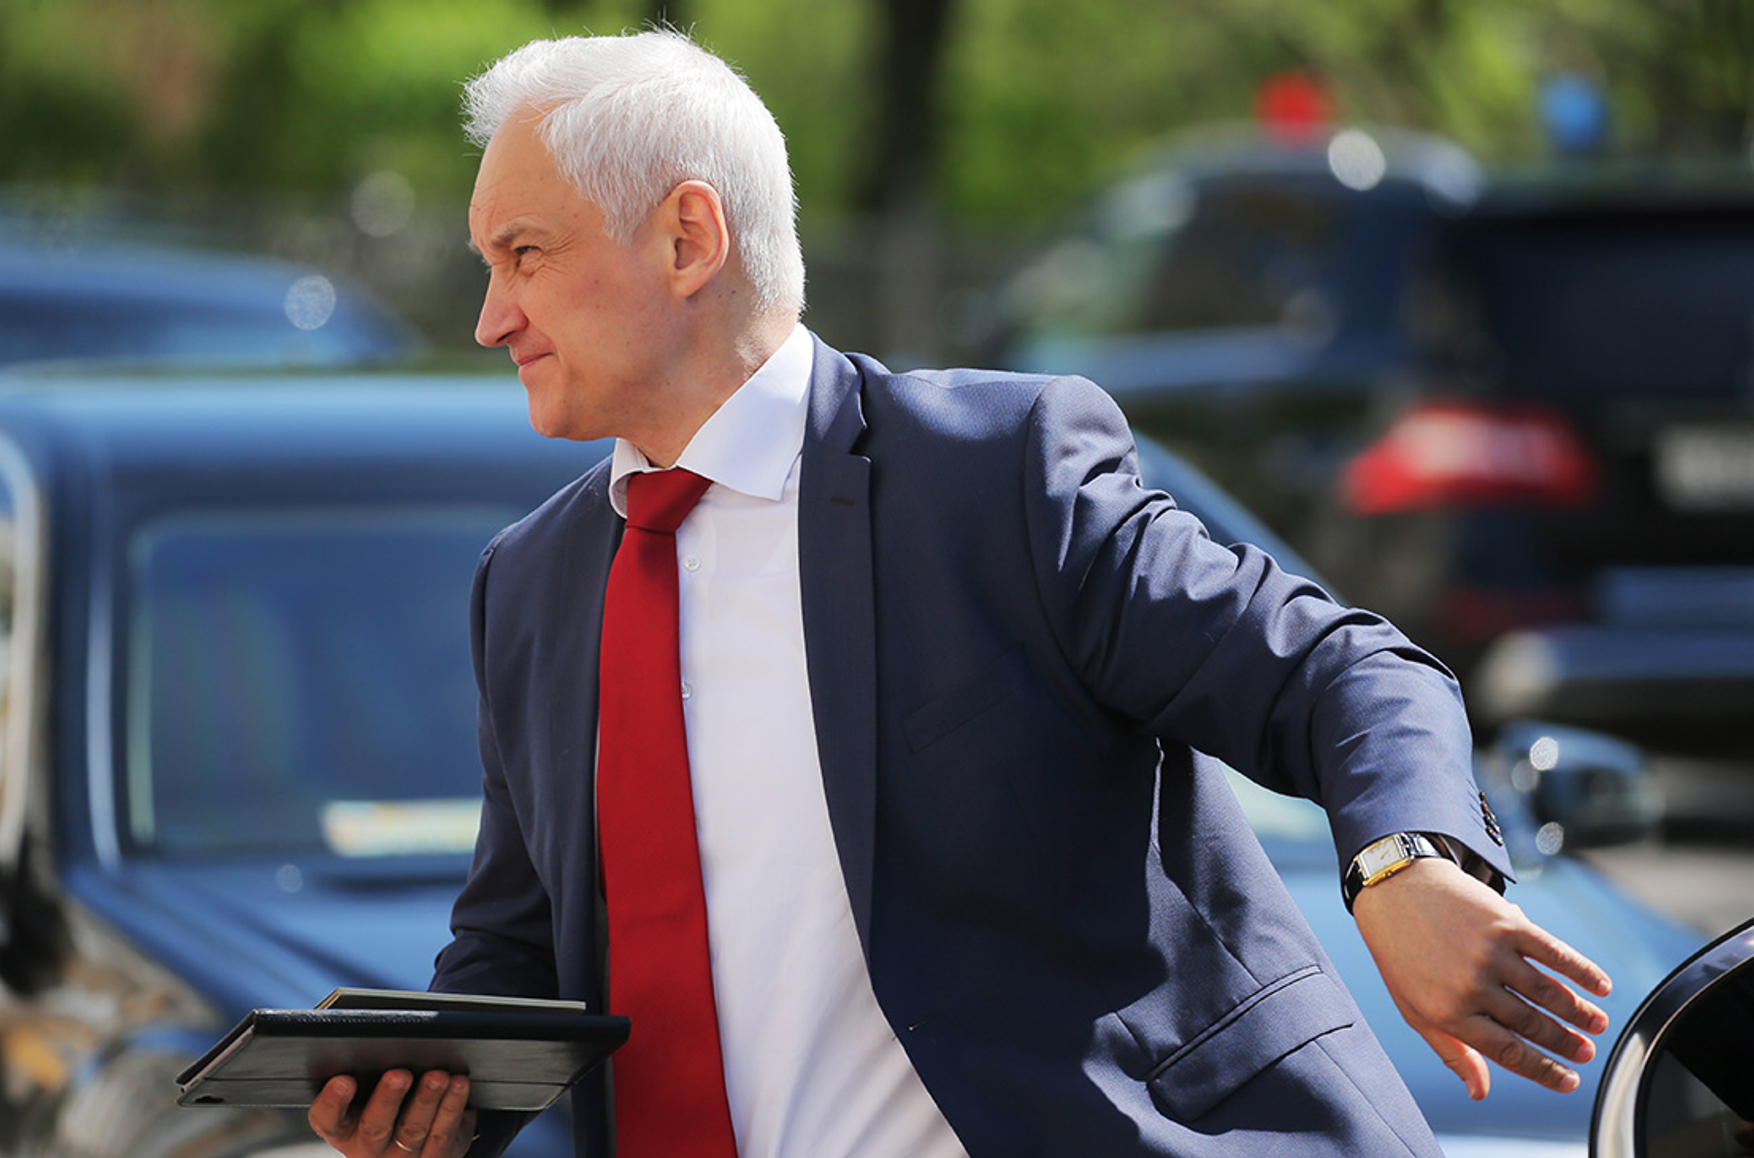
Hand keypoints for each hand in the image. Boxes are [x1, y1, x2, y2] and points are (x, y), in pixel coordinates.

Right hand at [308, 1069, 476, 1157]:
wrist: (415, 1144)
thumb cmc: (384, 1102)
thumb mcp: (366, 1092)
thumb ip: (364, 1071)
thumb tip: (374, 1036)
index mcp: (342, 1129)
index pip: (327, 1119)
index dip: (333, 1102)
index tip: (344, 1080)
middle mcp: (367, 1149)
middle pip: (374, 1127)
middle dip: (388, 1098)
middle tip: (400, 1074)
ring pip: (413, 1130)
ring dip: (427, 1100)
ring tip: (438, 1075)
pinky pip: (443, 1133)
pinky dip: (452, 1106)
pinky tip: (458, 1083)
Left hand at [1352, 856, 1612, 1099]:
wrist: (1394, 889)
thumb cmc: (1402, 954)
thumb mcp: (1414, 1008)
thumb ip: (1451, 1051)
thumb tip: (1479, 1092)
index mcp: (1448, 1012)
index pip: (1508, 1052)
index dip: (1544, 1070)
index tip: (1570, 1081)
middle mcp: (1471, 985)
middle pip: (1533, 1024)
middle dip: (1566, 1043)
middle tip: (1587, 1053)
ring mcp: (1490, 953)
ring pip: (1548, 992)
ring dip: (1579, 1012)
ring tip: (1597, 1025)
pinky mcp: (1506, 923)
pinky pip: (1553, 952)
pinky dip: (1581, 970)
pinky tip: (1600, 985)